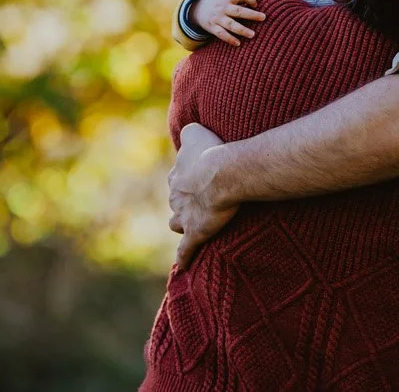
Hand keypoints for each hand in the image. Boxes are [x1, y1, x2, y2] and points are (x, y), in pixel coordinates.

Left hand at [168, 124, 236, 264]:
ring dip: (182, 224)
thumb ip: (188, 132)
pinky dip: (183, 258)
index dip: (187, 179)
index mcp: (177, 175)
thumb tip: (186, 131)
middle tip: (200, 200)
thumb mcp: (195, 132)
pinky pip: (185, 250)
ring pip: (176, 223)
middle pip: (176, 201)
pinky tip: (184, 265)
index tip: (199, 178)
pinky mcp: (195, 233)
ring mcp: (184, 216)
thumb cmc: (212, 150)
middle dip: (184, 202)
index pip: (177, 179)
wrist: (222, 172)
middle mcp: (176, 196)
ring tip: (192, 226)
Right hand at [192, 0, 264, 45]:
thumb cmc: (220, 1)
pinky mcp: (212, 27)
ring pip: (230, 25)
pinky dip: (229, 39)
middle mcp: (223, 7)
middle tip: (263, 17)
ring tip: (253, 35)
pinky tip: (238, 43)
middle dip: (251, 14)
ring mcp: (217, 18)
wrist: (197, 7)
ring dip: (242, 30)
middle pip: (238, 11)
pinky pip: (221, 34)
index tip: (256, 4)